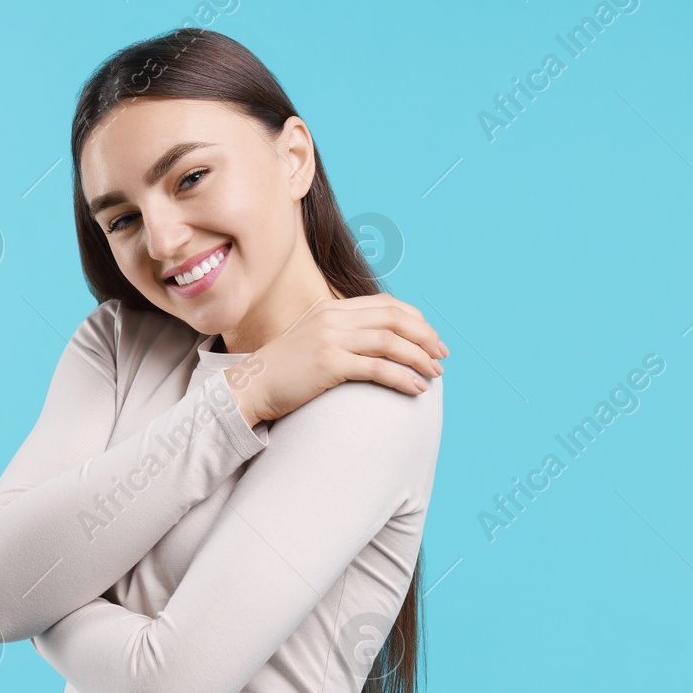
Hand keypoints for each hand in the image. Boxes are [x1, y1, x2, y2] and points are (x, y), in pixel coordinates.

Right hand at [222, 294, 447, 425]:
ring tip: (435, 374)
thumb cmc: (283, 372)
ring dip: (420, 358)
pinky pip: (378, 368)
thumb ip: (341, 336)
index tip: (431, 340)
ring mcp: (330, 339)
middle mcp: (333, 317)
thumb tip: (378, 347)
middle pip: (395, 318)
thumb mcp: (313, 342)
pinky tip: (416, 389)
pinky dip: (403, 378)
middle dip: (425, 337)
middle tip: (442, 356)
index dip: (415, 320)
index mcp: (331, 308)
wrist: (249, 387)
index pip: (386, 304)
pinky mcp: (329, 363)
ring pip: (391, 342)